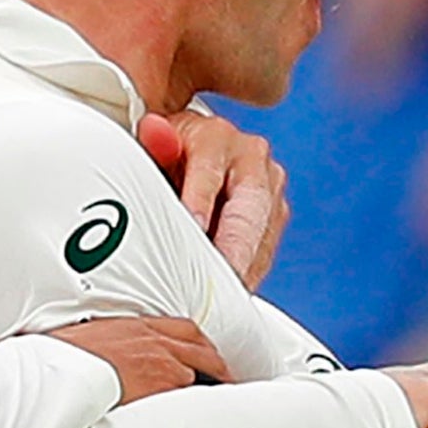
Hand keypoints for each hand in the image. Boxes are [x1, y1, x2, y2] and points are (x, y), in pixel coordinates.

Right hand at [46, 315, 229, 404]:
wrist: (55, 372)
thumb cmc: (60, 358)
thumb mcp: (87, 339)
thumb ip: (109, 343)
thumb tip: (108, 356)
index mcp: (136, 326)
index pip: (184, 329)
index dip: (201, 343)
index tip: (207, 354)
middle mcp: (152, 341)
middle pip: (200, 349)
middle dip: (216, 365)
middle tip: (225, 380)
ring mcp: (158, 364)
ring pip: (192, 375)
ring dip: (200, 387)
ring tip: (207, 404)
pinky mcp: (156, 387)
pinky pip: (182, 396)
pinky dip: (186, 404)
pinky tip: (188, 417)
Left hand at [138, 111, 288, 288]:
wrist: (191, 151)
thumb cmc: (165, 155)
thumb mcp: (151, 148)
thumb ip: (153, 144)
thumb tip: (154, 131)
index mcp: (215, 137)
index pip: (208, 176)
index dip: (199, 206)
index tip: (193, 233)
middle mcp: (249, 155)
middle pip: (247, 210)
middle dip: (234, 249)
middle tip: (221, 281)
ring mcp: (268, 183)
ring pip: (261, 233)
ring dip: (243, 266)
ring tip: (222, 295)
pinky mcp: (275, 210)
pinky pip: (265, 247)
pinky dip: (248, 271)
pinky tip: (231, 289)